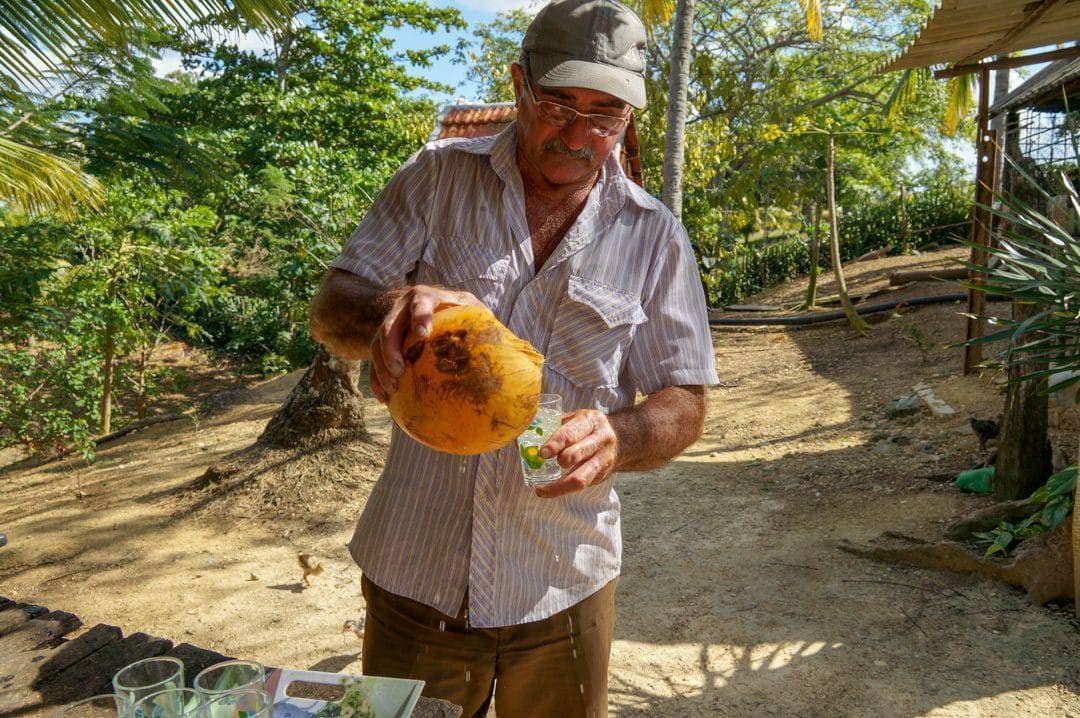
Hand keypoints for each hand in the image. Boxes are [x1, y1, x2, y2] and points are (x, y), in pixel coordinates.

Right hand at [368, 285, 482, 402]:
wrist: (431, 304)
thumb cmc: (458, 310)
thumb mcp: (470, 308)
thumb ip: (481, 319)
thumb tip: (507, 344)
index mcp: (426, 297)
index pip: (420, 303)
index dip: (420, 317)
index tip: (423, 335)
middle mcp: (402, 307)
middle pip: (389, 325)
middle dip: (391, 349)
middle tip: (400, 371)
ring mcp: (390, 323)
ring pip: (376, 343)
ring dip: (381, 366)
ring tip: (392, 388)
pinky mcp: (382, 340)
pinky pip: (372, 358)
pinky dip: (376, 377)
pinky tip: (384, 396)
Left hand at [533, 409, 619, 498]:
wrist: (621, 439)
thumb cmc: (588, 427)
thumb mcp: (576, 418)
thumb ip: (553, 424)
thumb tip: (520, 433)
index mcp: (590, 421)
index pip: (573, 432)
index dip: (557, 442)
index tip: (543, 452)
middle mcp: (600, 440)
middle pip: (581, 453)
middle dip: (562, 459)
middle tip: (542, 462)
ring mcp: (602, 460)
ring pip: (583, 478)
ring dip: (560, 486)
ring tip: (542, 490)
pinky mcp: (600, 476)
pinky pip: (581, 486)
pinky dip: (563, 490)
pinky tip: (549, 491)